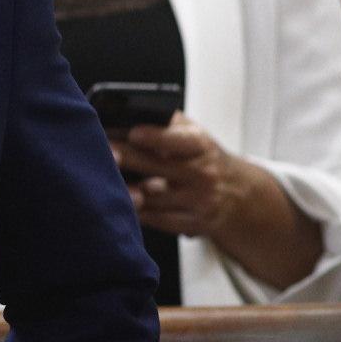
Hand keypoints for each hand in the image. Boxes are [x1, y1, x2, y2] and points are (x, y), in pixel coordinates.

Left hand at [117, 112, 237, 237]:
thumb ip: (163, 124)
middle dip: (128, 159)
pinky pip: (156, 219)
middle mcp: (202, 172)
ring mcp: (198, 201)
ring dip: (125, 189)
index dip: (156, 137)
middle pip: (158, 166)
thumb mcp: (191, 134)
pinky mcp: (192, 224)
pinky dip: (135, 211)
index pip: (179, 140)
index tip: (134, 133)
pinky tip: (119, 201)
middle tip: (105, 154)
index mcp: (200, 144)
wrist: (237, 193)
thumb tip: (122, 117)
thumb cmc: (202, 157)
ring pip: (152, 197)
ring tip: (103, 180)